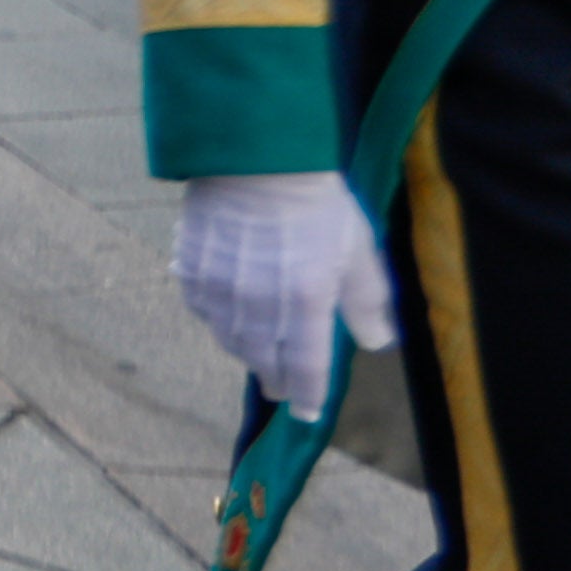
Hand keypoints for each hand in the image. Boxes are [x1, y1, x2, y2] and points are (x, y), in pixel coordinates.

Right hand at [171, 172, 395, 407]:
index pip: (306, 368)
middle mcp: (258, 306)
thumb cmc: (317, 199)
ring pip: (232, 341)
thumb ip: (368, 301)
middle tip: (281, 386)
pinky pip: (205, 312)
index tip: (307, 414)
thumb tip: (377, 343)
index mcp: (305, 302)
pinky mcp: (193, 271)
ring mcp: (221, 290)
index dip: (307, 396)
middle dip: (275, 378)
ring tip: (257, 352)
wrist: (257, 156)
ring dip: (248, 352)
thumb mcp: (357, 248)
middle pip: (264, 361)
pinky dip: (219, 320)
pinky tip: (228, 313)